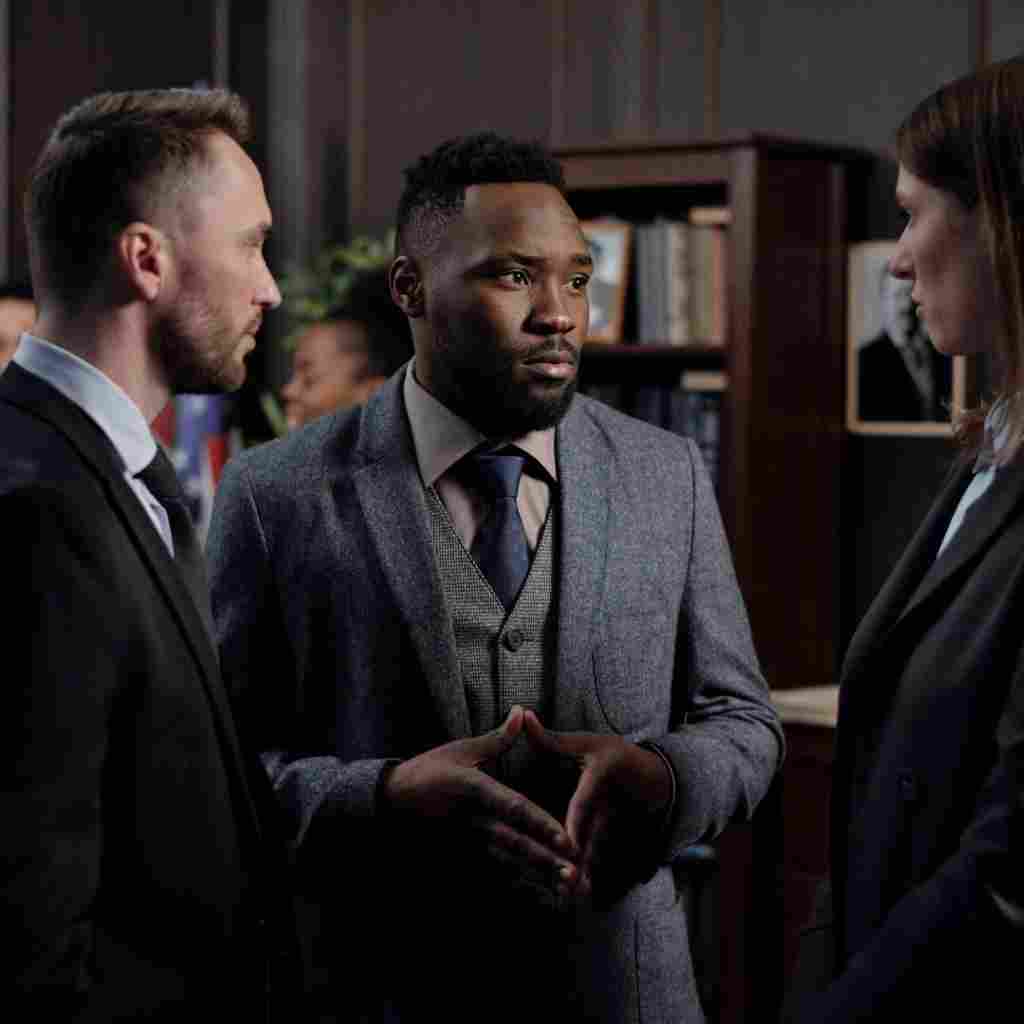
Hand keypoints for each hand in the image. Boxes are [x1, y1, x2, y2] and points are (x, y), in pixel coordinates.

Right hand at [382, 706, 579, 902]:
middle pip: (514, 843)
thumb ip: (498, 738)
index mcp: (474, 789)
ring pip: (506, 864)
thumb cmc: (428, 771)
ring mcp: (463, 843)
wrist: (389, 802)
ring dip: (536, 877)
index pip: (512, 807)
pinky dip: (516, 887)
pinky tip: (538, 897)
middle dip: (545, 859)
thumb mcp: (461, 750)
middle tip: (575, 872)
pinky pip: (491, 876)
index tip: (565, 837)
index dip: (539, 823)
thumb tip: (522, 712)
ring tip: (565, 889)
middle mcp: (471, 820)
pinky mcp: (458, 857)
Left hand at [522, 710, 671, 907]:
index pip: (585, 800)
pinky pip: (593, 860)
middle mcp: (610, 801)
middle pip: (593, 835)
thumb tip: (522, 714)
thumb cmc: (611, 754)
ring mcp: (613, 823)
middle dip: (580, 860)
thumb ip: (550, 737)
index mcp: (603, 774)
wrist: (650, 774)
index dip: (576, 822)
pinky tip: (570, 899)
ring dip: (582, 876)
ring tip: (569, 898)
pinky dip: (582, 879)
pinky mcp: (608, 839)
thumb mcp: (584, 743)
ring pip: (595, 853)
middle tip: (568, 882)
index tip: (567, 841)